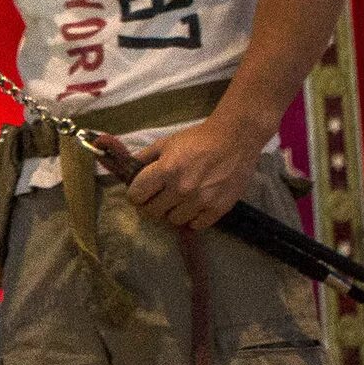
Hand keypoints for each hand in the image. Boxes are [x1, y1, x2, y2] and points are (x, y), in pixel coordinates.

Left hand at [119, 121, 265, 231]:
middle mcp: (181, 189)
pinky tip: (195, 206)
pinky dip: (193, 218)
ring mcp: (200, 201)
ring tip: (180, 200)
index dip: (136, 194)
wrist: (235, 139)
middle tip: (158, 198)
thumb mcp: (166, 142)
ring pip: (173, 221)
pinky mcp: (218, 208)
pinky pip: (196, 225)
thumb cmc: (198, 139)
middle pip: (152, 212)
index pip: (136, 196)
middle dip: (151, 205)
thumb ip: (145, 157)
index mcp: (165, 170)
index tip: (141, 192)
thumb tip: (128, 170)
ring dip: (173, 212)